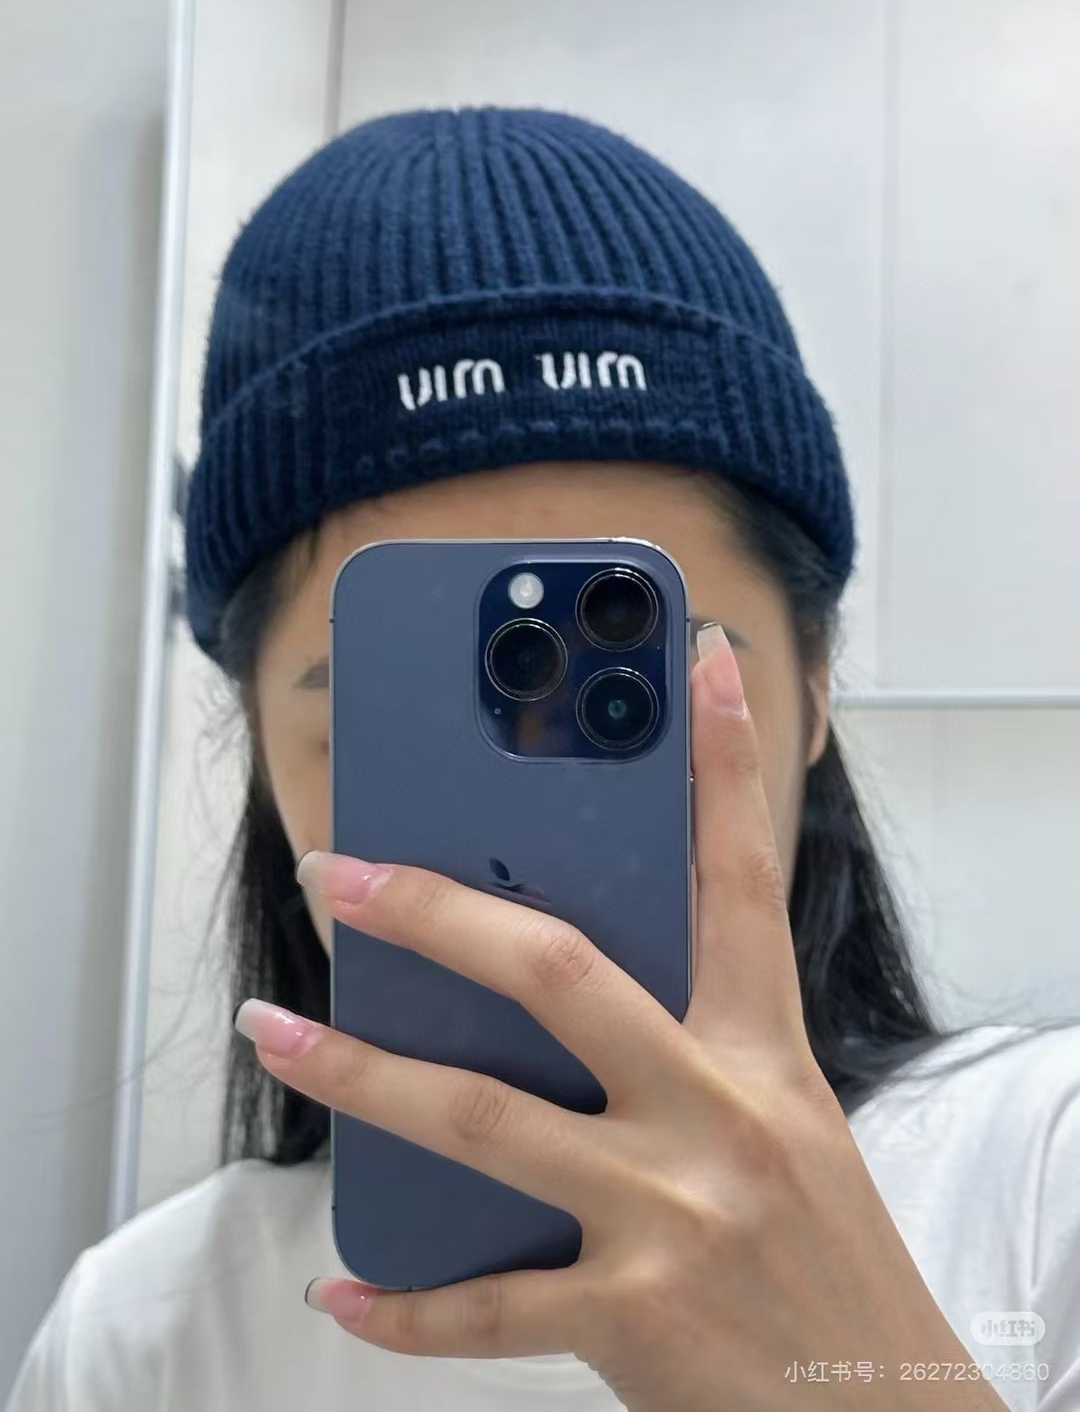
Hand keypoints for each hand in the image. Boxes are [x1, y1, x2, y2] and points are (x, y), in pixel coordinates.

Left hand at [236, 625, 1006, 1411]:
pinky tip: (342, 1283)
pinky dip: (404, 1303)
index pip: (743, 879)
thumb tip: (551, 992)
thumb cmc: (830, 1261)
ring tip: (278, 1032)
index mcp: (766, 1056)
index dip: (726, 764)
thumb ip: (688, 1050)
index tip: (705, 664)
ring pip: (480, 1119)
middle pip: (557, 970)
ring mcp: (670, 1218)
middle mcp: (717, 1117)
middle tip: (342, 870)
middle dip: (436, 907)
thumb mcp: (786, 1127)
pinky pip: (485, 1309)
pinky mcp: (633, 1323)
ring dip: (359, 1071)